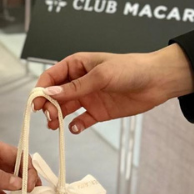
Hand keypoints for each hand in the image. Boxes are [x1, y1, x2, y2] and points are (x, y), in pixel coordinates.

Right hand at [33, 45, 193, 133]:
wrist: (158, 81)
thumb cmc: (131, 69)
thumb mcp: (101, 75)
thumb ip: (76, 87)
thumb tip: (50, 93)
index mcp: (77, 65)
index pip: (51, 76)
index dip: (41, 89)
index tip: (36, 102)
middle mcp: (80, 81)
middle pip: (55, 94)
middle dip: (48, 105)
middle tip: (48, 116)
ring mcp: (89, 97)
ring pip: (66, 108)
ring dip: (58, 117)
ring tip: (54, 125)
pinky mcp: (99, 111)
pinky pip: (82, 120)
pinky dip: (76, 125)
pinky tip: (75, 128)